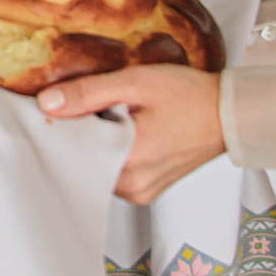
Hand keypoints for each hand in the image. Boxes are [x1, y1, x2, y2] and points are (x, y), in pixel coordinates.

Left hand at [35, 65, 225, 201]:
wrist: (228, 114)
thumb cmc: (189, 96)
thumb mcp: (136, 82)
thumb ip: (89, 93)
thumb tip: (47, 103)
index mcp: (126, 162)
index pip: (69, 151)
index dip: (59, 126)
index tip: (55, 105)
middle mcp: (130, 187)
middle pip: (81, 161)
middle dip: (78, 134)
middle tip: (86, 105)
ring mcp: (139, 193)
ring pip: (96, 168)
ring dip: (95, 144)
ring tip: (112, 117)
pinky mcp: (146, 191)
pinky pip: (114, 174)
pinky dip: (111, 153)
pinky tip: (123, 131)